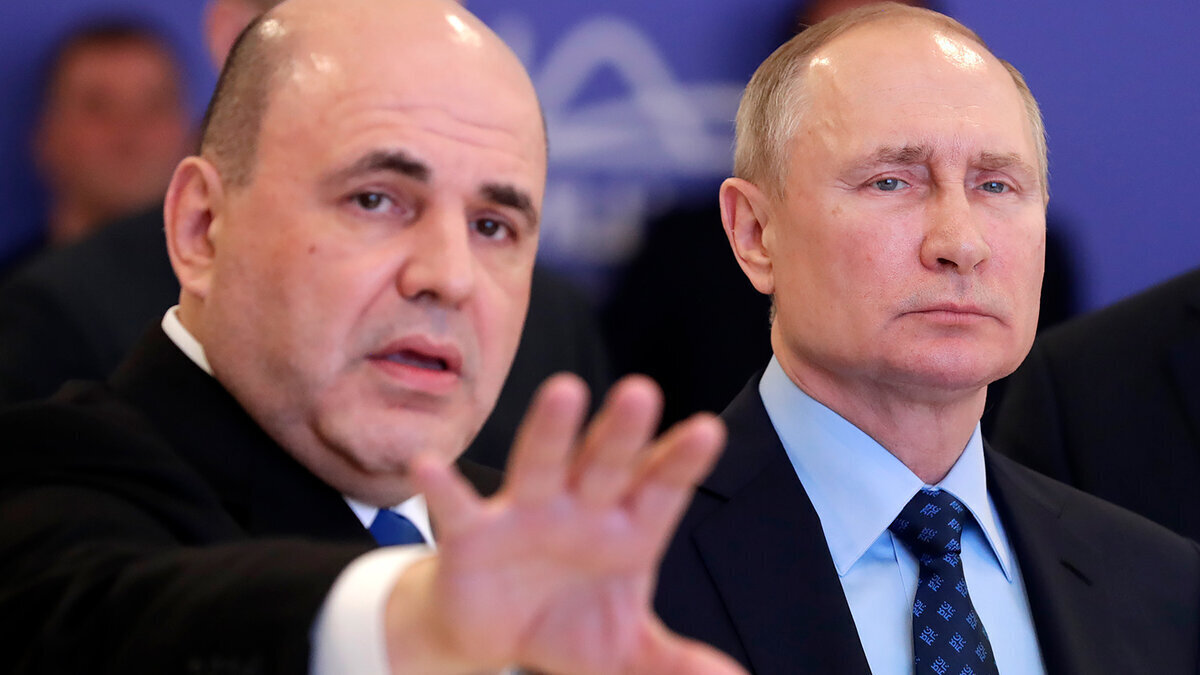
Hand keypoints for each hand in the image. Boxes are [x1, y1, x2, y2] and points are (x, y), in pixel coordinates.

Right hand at [383, 373, 743, 673]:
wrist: (495, 635)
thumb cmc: (568, 624)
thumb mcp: (623, 649)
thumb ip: (670, 660)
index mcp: (625, 528)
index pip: (659, 488)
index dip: (681, 461)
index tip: (709, 430)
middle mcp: (579, 507)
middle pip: (606, 463)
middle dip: (622, 431)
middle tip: (641, 392)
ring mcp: (525, 514)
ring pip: (541, 464)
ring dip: (551, 431)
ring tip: (565, 393)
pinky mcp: (472, 534)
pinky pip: (457, 507)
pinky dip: (443, 486)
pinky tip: (430, 464)